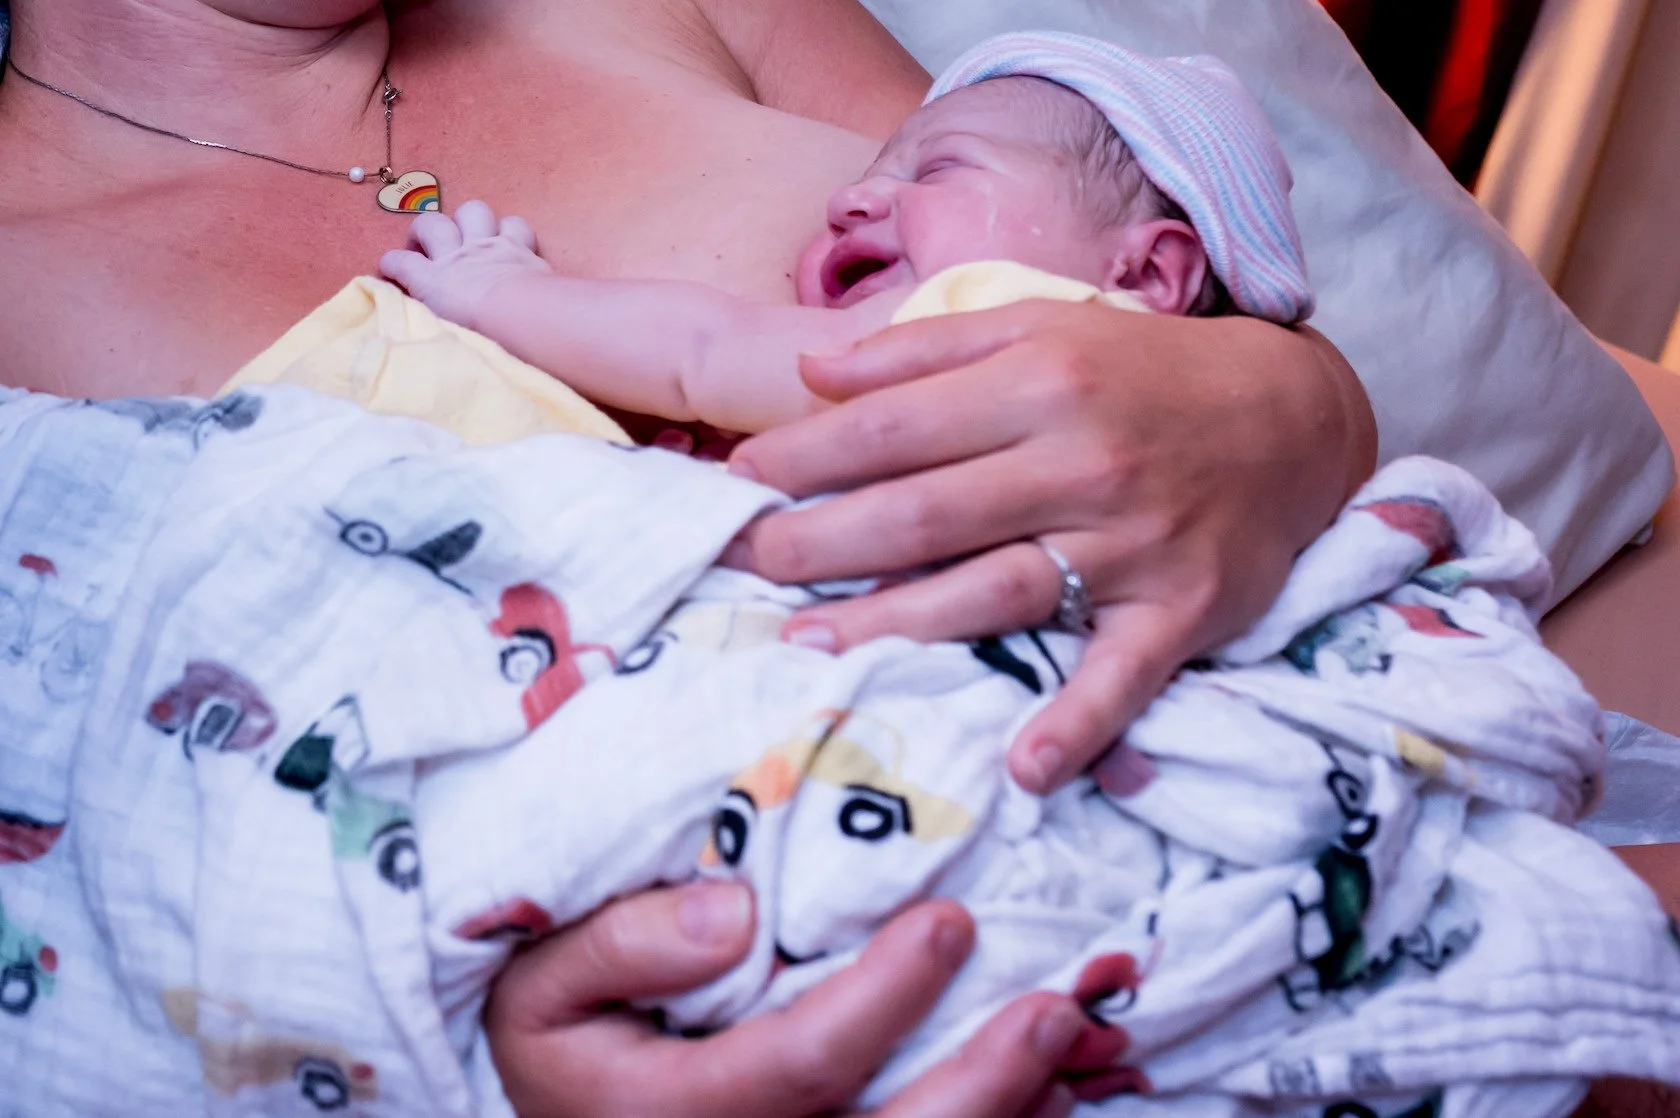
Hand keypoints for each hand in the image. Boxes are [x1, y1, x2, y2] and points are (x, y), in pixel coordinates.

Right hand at [379, 199, 551, 330]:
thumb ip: (429, 320)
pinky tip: (513, 241)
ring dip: (470, 220)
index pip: (400, 262)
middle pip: (431, 224)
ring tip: (472, 235)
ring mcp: (489, 246)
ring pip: (472, 211)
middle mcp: (457, 256)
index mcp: (433, 281)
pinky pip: (514, 223)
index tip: (389, 270)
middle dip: (424, 230)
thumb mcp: (443, 332)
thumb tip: (418, 321)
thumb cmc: (481, 335)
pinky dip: (512, 230)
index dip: (390, 263)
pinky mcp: (520, 246)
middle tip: (429, 246)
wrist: (523, 317)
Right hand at [484, 880, 1085, 1116]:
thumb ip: (626, 943)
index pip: (798, 1069)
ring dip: (1001, 1116)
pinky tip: (1047, 1093)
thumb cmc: (558, 1026)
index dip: (881, 1001)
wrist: (559, 1102)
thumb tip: (736, 913)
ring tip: (1067, 1044)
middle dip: (980, 1086)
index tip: (947, 923)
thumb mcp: (545, 977)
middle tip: (1054, 1007)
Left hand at [724, 300, 1376, 793]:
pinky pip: (1123, 673)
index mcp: (1038, 380)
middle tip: (745, 566)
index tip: (738, 481)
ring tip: (809, 649)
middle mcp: (1081, 460)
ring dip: (900, 625)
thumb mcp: (1041, 328)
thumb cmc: (1140, 373)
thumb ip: (925, 349)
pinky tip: (1023, 767)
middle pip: (925, 513)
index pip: (894, 426)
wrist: (1291, 416)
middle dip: (820, 542)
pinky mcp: (1181, 610)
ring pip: (996, 590)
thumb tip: (813, 373)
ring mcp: (1133, 543)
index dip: (806, 456)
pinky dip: (1079, 723)